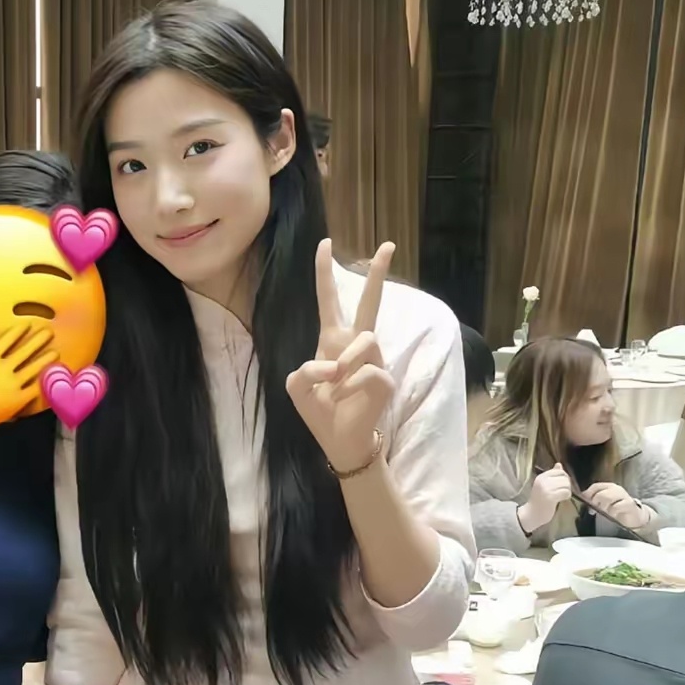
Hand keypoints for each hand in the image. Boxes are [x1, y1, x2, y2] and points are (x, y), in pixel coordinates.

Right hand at [0, 321, 59, 426]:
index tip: (28, 325)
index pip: (7, 340)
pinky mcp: (17, 400)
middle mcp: (3, 369)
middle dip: (38, 340)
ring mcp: (12, 385)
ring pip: (33, 368)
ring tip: (55, 352)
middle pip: (24, 351)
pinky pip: (34, 389)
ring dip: (45, 359)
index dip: (18, 331)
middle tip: (49, 332)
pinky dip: (43, 382)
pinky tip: (51, 376)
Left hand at [286, 239, 396, 472]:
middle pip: (370, 302)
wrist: (339, 441)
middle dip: (379, 273)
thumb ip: (304, 371)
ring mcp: (374, 360)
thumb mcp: (297, 388)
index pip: (329, 300)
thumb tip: (332, 367)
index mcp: (332, 341)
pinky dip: (348, 386)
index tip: (325, 244)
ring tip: (334, 385)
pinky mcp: (385, 379)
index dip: (325, 273)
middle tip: (387, 245)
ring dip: (343, 363)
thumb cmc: (320, 411)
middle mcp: (356, 345)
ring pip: (366, 338)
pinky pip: (367, 371)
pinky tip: (342, 398)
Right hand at [517, 464, 572, 532]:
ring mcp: (546, 489)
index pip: (559, 471)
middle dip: (567, 485)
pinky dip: (567, 496)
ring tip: (561, 496)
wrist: (532, 514)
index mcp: (541, 477)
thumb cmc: (539, 500)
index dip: (564, 477)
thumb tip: (559, 464)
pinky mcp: (551, 497)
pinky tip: (562, 499)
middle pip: (564, 477)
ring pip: (566, 485)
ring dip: (567, 491)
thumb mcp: (544, 484)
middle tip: (562, 491)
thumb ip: (552, 475)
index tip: (561, 485)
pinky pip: (566, 492)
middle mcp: (543, 481)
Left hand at [584, 482, 653, 530]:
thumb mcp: (604, 504)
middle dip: (595, 502)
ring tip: (605, 512)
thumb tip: (583, 500)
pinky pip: (617, 506)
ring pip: (608, 498)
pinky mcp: (629, 504)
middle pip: (600, 493)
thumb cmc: (617, 509)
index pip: (595, 487)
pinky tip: (613, 514)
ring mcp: (624, 496)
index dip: (588, 494)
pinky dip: (613, 511)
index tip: (585, 502)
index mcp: (608, 487)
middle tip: (595, 509)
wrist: (635, 516)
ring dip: (604, 507)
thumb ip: (595, 501)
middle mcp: (616, 489)